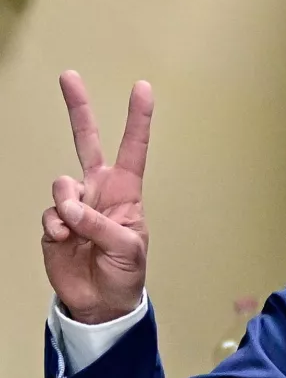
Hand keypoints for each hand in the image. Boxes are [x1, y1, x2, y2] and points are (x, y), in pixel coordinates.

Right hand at [41, 71, 153, 324]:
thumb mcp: (128, 249)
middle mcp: (100, 191)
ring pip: (62, 184)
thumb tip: (70, 208)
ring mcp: (75, 205)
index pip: (133, 149)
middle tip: (69, 76)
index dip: (137, 119)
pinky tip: (65, 240)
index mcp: (127, 192)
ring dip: (68, 205)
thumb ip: (100, 225)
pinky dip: (56, 226)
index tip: (142, 88)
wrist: (99, 302)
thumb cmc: (125, 272)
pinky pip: (50, 213)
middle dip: (78, 109)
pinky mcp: (54, 223)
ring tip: (77, 230)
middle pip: (85, 143)